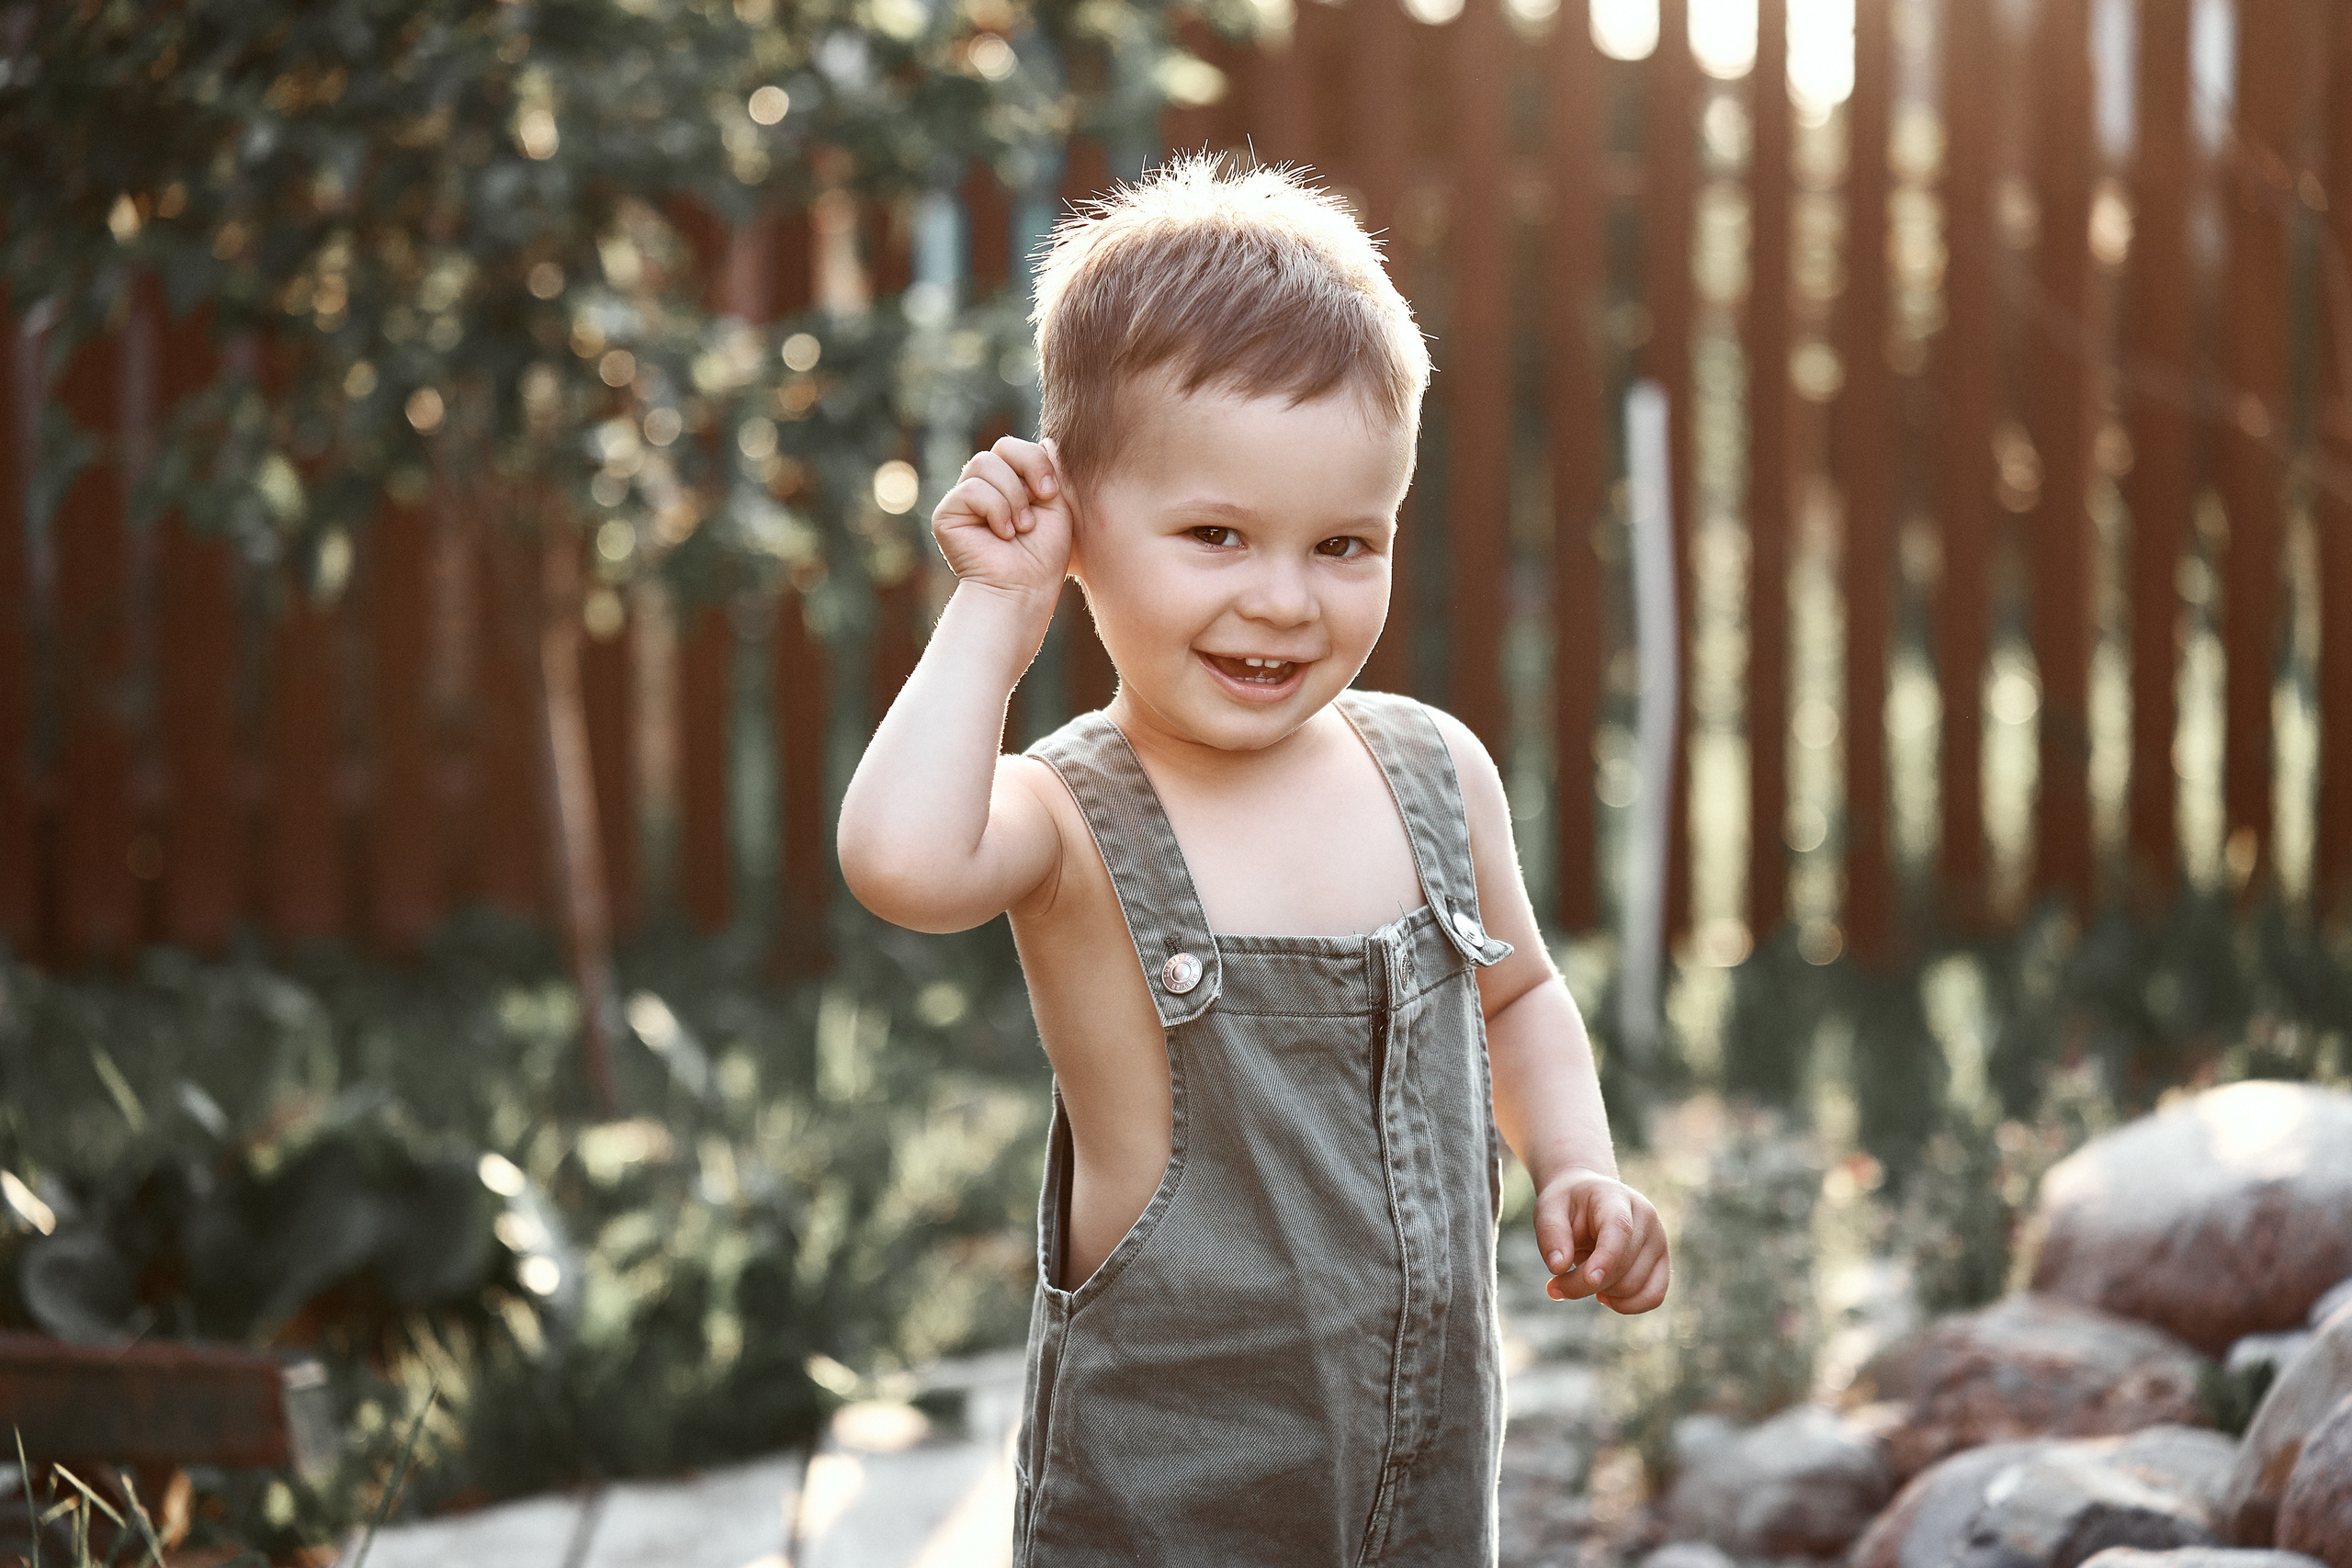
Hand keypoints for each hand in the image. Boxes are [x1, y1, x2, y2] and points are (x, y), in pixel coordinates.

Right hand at [932, 435, 1073, 606]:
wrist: (1024, 590)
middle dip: (1026, 471)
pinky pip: (970, 489)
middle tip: (1039, 502)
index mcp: (1011, 484)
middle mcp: (985, 488)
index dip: (1035, 461)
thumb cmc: (1044, 557)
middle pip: (1000, 447)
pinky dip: (994, 510)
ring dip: (1011, 496)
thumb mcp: (1057, 507)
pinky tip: (1000, 535)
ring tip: (1019, 528)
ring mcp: (964, 500)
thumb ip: (1051, 473)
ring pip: (983, 464)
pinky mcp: (947, 514)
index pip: (1017, 447)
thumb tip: (1047, 440)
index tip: (1050, 492)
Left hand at [1535, 1167, 1668, 1313]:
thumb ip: (1551, 1235)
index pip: (1619, 1230)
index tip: (1589, 1280)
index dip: (1606, 1259)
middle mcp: (1646, 1218)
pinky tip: (1604, 1295)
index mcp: (1616, 1198)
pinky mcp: (1662, 1263)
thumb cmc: (1567, 1206)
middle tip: (1554, 1284)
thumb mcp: (1548, 1210)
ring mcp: (1659, 1241)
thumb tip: (1558, 1267)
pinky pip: (1653, 1297)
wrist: (1588, 1200)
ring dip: (1601, 1292)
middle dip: (1583, 1284)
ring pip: (1634, 1287)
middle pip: (1622, 1267)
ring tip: (1583, 1274)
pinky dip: (1626, 1305)